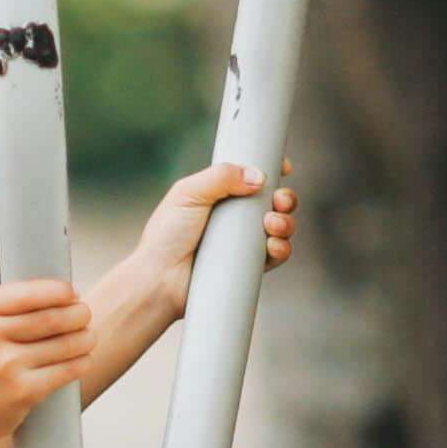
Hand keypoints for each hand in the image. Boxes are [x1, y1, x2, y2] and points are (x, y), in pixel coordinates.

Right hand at [0, 277, 95, 447]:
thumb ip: (10, 308)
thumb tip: (65, 294)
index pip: (31, 292)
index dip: (60, 291)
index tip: (72, 294)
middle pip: (52, 317)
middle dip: (78, 314)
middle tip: (84, 315)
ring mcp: (5, 365)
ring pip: (65, 343)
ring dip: (86, 338)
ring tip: (89, 337)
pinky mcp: (23, 391)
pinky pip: (66, 370)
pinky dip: (82, 362)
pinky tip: (83, 359)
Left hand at [103, 162, 291, 328]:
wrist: (160, 280)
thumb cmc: (166, 236)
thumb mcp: (189, 193)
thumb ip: (221, 177)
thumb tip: (259, 177)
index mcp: (221, 194)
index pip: (253, 178)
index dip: (273, 171)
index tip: (284, 167)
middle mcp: (235, 217)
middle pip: (274, 202)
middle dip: (285, 198)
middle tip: (280, 200)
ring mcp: (243, 242)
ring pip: (280, 227)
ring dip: (286, 222)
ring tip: (271, 224)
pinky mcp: (248, 266)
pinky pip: (276, 256)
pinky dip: (282, 249)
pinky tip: (273, 245)